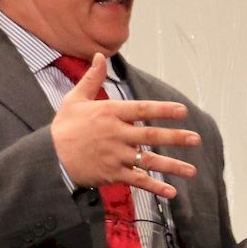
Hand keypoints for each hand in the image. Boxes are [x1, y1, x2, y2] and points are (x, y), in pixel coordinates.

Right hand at [51, 53, 202, 199]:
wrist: (50, 157)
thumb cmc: (64, 127)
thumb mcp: (75, 98)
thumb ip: (92, 78)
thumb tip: (99, 56)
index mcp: (110, 113)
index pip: (142, 109)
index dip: (164, 110)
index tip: (183, 111)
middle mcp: (116, 134)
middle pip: (151, 135)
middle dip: (176, 138)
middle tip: (196, 139)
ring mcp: (116, 155)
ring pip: (149, 161)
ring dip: (172, 166)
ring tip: (192, 170)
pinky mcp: (112, 174)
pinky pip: (138, 181)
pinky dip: (155, 187)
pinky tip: (171, 191)